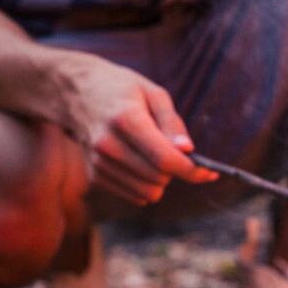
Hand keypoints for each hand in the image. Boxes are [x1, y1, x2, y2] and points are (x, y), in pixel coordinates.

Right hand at [60, 54, 218, 205]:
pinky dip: (144, 184)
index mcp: (127, 119)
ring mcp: (99, 163)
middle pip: (159, 178)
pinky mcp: (95, 177)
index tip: (209, 172)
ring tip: (151, 153)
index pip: (165, 159)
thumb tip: (188, 150)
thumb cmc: (123, 90)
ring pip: (148, 193)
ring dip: (160, 179)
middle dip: (175, 169)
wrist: (77, 93)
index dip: (192, 170)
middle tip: (174, 150)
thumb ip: (172, 123)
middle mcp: (109, 144)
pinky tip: (138, 162)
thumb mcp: (153, 93)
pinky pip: (135, 196)